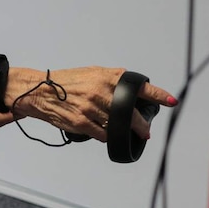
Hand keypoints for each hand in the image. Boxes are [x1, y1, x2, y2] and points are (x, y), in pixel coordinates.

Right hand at [5, 66, 176, 141]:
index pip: (139, 87)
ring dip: (121, 131)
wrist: (38, 91)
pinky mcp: (83, 123)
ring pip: (117, 126)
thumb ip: (112, 79)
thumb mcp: (90, 73)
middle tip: (144, 130)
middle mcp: (100, 92)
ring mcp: (92, 109)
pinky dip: (105, 134)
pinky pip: (103, 134)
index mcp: (106, 78)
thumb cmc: (63, 82)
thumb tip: (131, 89)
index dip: (157, 95)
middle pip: (130, 113)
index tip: (170, 100)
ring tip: (120, 131)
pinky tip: (101, 130)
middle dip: (140, 124)